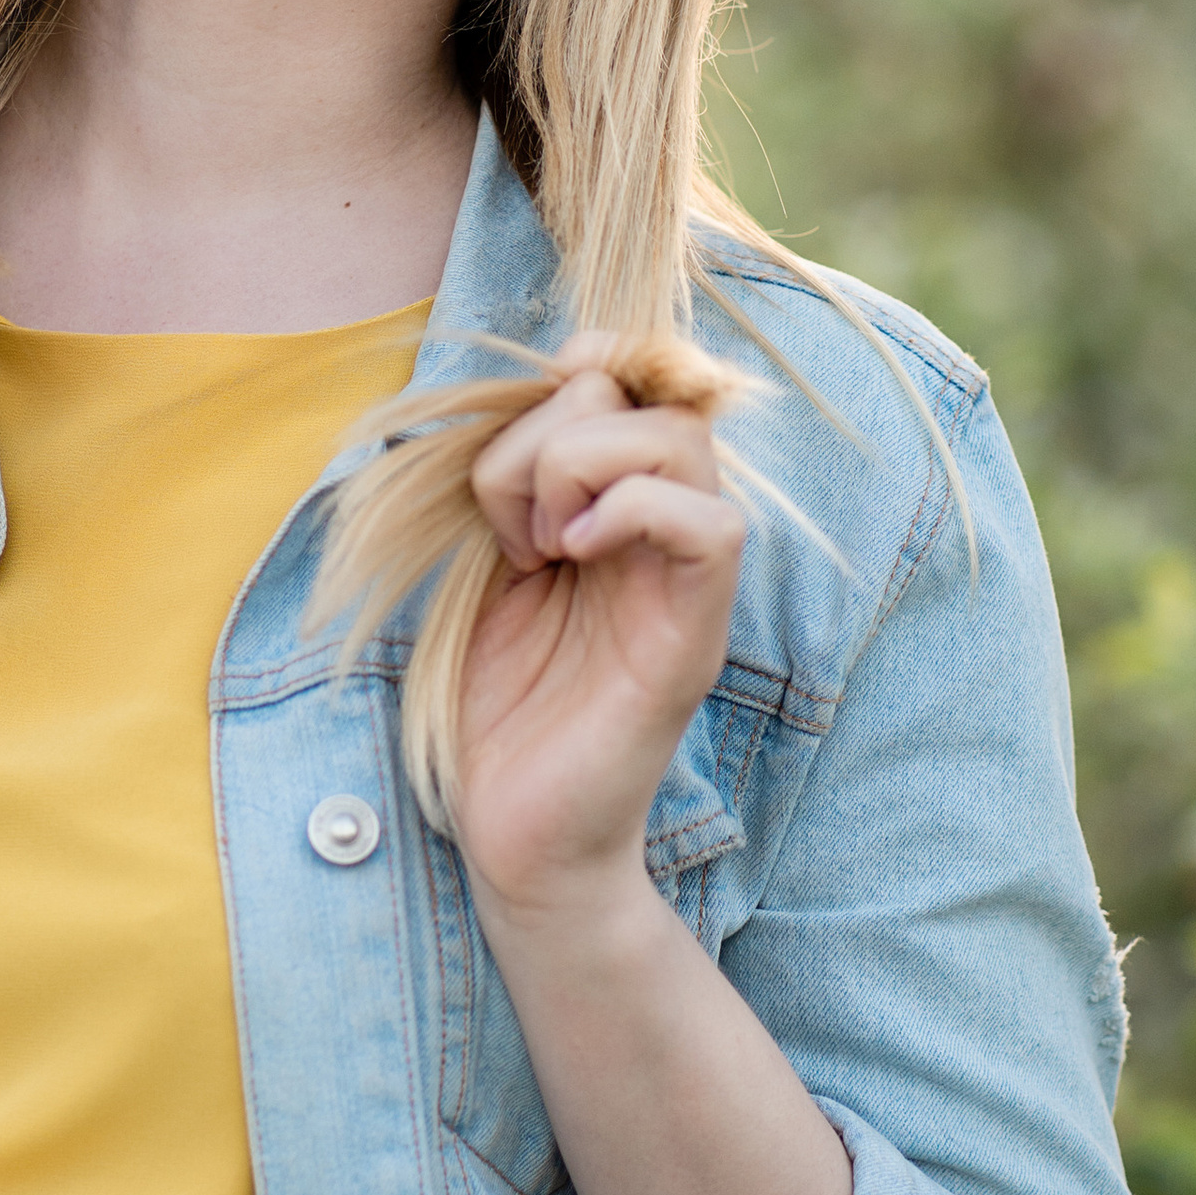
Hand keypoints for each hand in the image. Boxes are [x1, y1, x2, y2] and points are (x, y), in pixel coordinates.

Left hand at [445, 338, 743, 929]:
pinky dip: (634, 509)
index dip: (589, 363)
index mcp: (619, 510)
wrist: (512, 831)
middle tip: (511, 527)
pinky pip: (711, 525)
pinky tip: (574, 555)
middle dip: (551, 433)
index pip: (642, 382)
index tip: (528, 404)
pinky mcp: (691, 636)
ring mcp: (685, 583)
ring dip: (579, 467)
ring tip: (539, 547)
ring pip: (682, 443)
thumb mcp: (484, 567)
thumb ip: (507, 485)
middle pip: (652, 398)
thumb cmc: (494, 708)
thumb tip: (515, 393)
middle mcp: (665, 536)